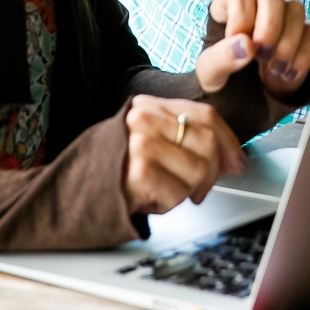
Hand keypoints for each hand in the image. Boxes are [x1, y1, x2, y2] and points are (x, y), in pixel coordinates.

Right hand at [122, 96, 243, 216]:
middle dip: (211, 173)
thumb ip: (186, 140)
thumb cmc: (113, 170)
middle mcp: (144, 118)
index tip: (238, 162)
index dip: (229, 141)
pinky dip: (170, 204)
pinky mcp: (138, 171)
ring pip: (199, 169)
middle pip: (207, 142)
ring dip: (188, 191)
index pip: (205, 115)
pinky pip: (179, 192)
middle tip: (196, 189)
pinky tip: (151, 199)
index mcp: (149, 105)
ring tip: (165, 190)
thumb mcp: (149, 142)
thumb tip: (234, 159)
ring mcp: (140, 142)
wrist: (72, 193)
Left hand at [197, 0, 309, 97]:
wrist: (244, 100)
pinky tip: (287, 74)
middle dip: (270, 25)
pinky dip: (301, 56)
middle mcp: (258, 3)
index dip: (241, 15)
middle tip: (261, 55)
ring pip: (296, 9)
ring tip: (274, 69)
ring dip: (287, 42)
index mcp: (229, 4)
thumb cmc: (221, 78)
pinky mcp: (303, 34)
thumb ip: (219, 59)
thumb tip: (245, 45)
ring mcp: (283, 16)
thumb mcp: (209, 75)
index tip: (237, 42)